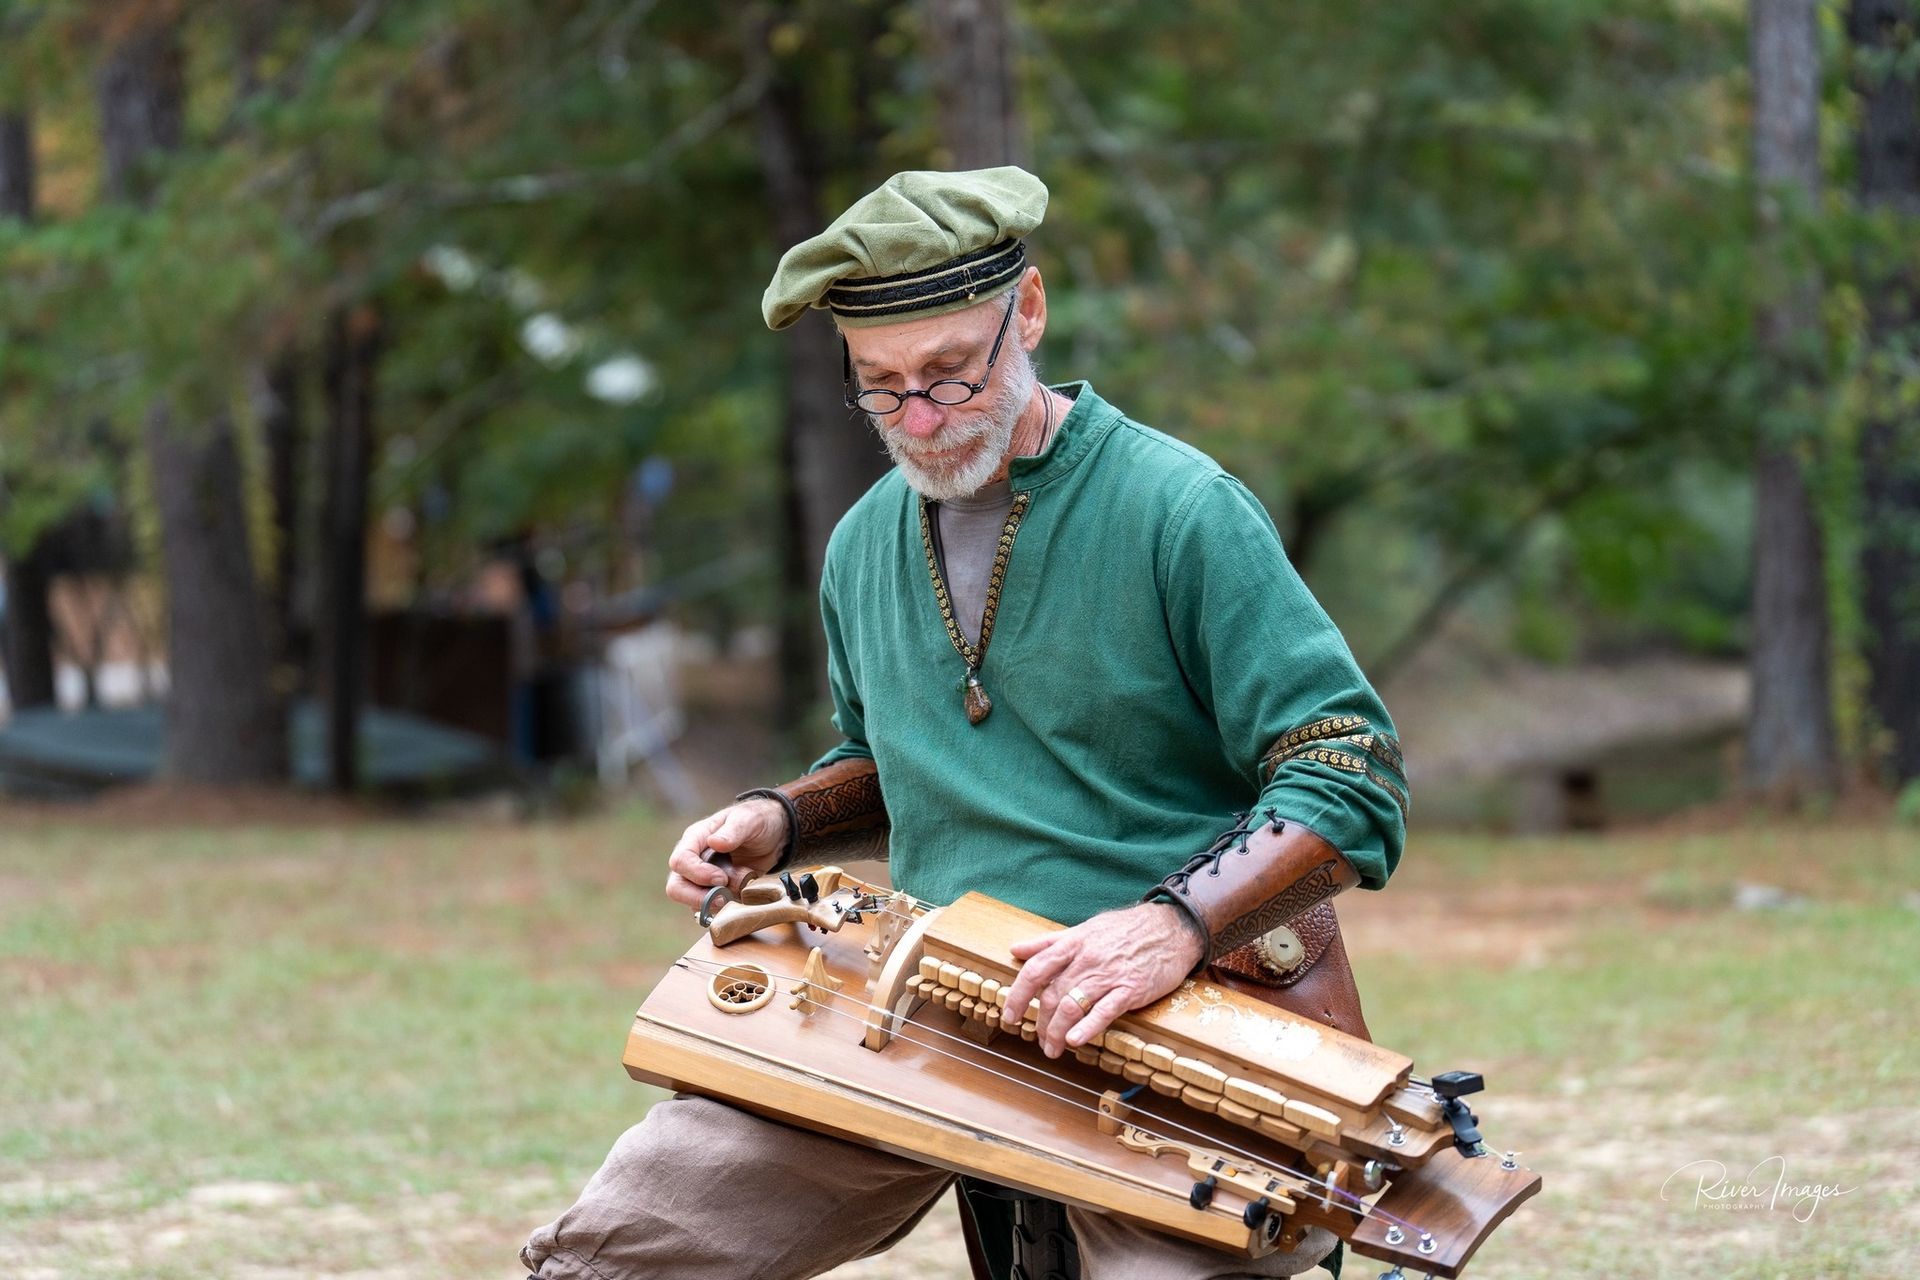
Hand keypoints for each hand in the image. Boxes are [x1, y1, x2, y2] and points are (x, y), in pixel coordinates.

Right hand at [663, 798, 789, 910]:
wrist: (775, 835)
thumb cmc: (757, 821)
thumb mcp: (749, 820)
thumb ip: (733, 830)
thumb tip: (714, 842)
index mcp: (695, 839)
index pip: (680, 861)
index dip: (697, 874)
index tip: (721, 878)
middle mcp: (694, 860)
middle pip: (676, 887)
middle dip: (698, 897)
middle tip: (723, 899)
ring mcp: (702, 878)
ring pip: (692, 902)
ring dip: (717, 903)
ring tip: (741, 890)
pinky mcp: (715, 892)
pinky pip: (710, 909)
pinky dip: (726, 909)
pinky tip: (743, 897)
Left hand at [1000, 902, 1205, 1058]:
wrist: (1172, 927)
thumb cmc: (1126, 929)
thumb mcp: (1085, 929)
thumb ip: (1050, 942)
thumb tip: (1016, 950)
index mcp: (1073, 944)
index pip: (1035, 970)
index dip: (1018, 994)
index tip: (1009, 1015)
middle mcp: (1087, 960)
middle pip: (1052, 994)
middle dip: (1040, 1022)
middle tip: (1038, 1040)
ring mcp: (1108, 975)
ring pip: (1072, 1006)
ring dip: (1057, 1032)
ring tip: (1053, 1049)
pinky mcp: (1131, 990)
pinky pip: (1104, 1011)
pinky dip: (1086, 1028)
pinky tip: (1075, 1041)